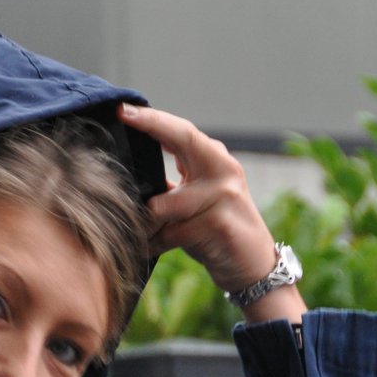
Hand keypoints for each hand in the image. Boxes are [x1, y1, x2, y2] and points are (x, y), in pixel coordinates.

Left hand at [118, 103, 304, 323]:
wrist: (254, 267)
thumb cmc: (216, 233)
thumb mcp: (197, 199)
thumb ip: (174, 182)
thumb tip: (130, 170)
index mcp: (215, 162)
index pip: (182, 131)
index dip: (153, 119)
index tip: (125, 108)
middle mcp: (223, 171)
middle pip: (184, 139)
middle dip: (152, 124)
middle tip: (122, 114)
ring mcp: (223, 196)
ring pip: (162, 203)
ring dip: (143, 221)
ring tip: (136, 232)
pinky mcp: (218, 225)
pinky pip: (169, 232)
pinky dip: (153, 243)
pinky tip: (148, 249)